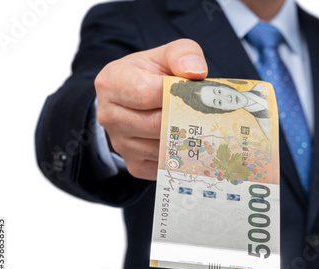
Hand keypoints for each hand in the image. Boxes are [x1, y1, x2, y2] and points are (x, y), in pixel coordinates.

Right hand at [95, 39, 207, 179]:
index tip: (196, 93)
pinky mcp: (134, 165)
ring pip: (164, 148)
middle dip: (186, 118)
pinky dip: (183, 156)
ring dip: (187, 139)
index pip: (145, 94)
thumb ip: (183, 54)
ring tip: (203, 126)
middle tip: (209, 114)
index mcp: (111, 83)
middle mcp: (109, 116)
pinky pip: (165, 165)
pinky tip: (191, 142)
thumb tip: (195, 72)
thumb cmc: (152, 75)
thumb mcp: (166, 55)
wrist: (135, 100)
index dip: (175, 94)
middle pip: (157, 124)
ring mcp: (120, 145)